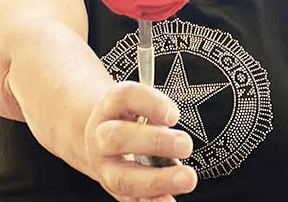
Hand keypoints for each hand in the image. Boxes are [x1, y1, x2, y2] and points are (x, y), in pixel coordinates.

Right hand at [84, 81, 197, 200]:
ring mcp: (104, 166)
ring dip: (158, 180)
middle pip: (118, 137)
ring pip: (123, 177)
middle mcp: (101, 135)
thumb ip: (155, 109)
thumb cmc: (128, 117)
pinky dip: (154, 201)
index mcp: (109, 106)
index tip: (174, 115)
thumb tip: (173, 125)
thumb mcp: (137, 102)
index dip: (151, 103)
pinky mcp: (114, 189)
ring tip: (187, 178)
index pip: (124, 96)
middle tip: (185, 145)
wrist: (100, 138)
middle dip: (155, 142)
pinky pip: (132, 200)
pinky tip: (170, 200)